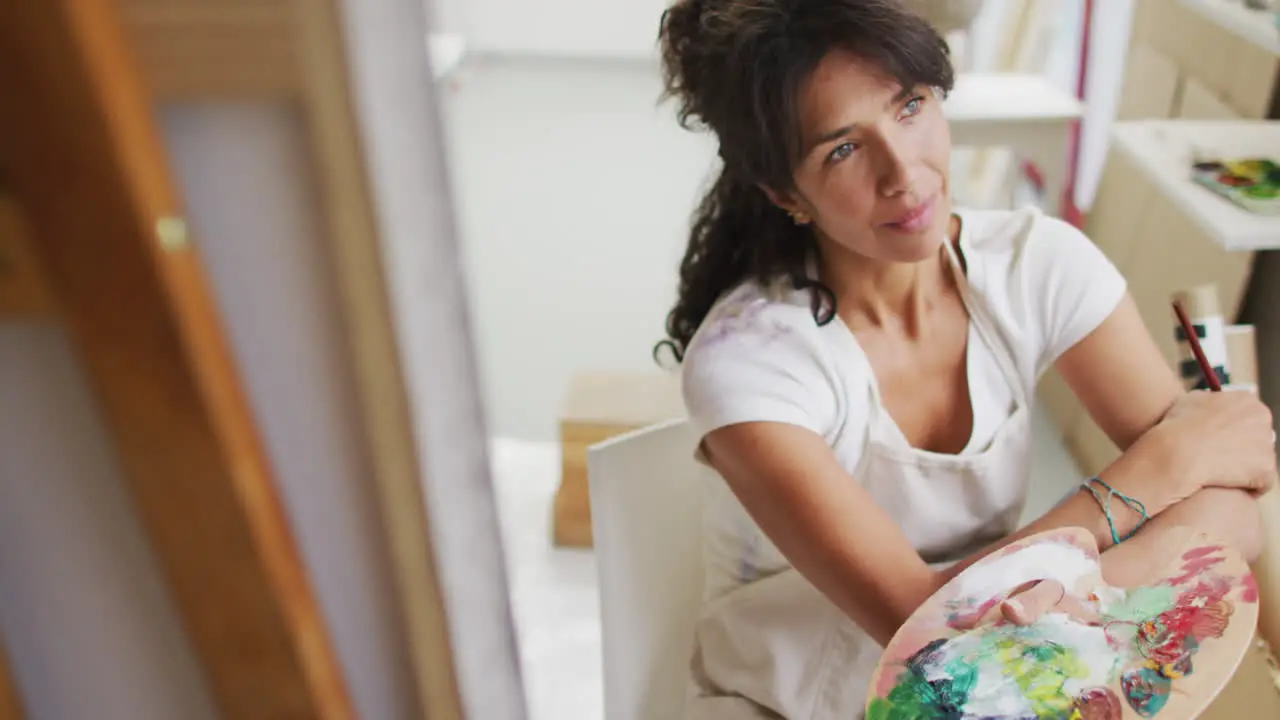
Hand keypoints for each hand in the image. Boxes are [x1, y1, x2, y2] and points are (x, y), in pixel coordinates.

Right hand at [1152, 390, 1275, 495]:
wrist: (1178, 452)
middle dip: (1244, 447)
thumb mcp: (1191, 400)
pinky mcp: (1266, 470)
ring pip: (1261, 460)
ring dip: (1244, 468)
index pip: (1250, 416)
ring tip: (1219, 473)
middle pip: (1259, 437)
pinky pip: (1262, 483)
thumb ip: (1210, 401)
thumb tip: (1211, 402)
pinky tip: (1227, 486)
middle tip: (1220, 457)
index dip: (1234, 430)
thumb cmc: (1178, 426)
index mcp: (1246, 400)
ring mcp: (1266, 445)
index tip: (1219, 440)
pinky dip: (1248, 487)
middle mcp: (1262, 419)